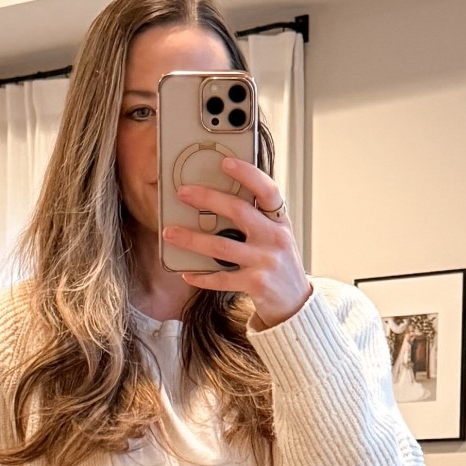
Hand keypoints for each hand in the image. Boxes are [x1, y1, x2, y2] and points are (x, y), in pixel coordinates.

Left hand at [162, 156, 310, 330]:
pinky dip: (202, 276)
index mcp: (280, 221)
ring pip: (222, 246)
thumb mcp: (277, 236)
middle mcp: (275, 238)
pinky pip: (222, 278)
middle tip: (182, 193)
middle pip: (238, 212)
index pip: (267, 190)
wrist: (295, 303)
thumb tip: (218, 200)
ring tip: (170, 233)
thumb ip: (257, 219)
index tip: (225, 162)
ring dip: (192, 239)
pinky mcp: (256, 284)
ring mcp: (266, 262)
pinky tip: (187, 273)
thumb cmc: (279, 264)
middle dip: (207, 199)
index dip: (248, 174)